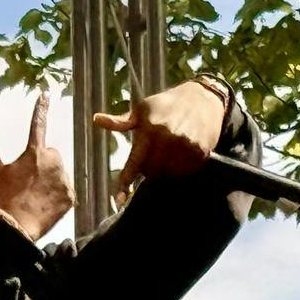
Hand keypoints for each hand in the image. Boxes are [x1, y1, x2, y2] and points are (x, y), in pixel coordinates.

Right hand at [0, 94, 73, 240]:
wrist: (15, 228)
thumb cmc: (2, 198)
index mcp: (34, 152)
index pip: (37, 124)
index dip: (41, 109)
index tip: (46, 94)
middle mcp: (54, 161)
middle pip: (51, 155)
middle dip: (43, 164)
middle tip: (27, 181)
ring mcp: (64, 179)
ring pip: (59, 173)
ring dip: (50, 180)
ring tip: (34, 195)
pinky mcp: (70, 196)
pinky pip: (66, 191)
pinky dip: (57, 196)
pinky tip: (43, 204)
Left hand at [93, 78, 224, 202]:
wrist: (203, 99)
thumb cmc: (166, 104)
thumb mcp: (142, 109)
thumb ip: (120, 122)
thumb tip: (96, 119)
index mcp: (150, 130)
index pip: (134, 162)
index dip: (125, 181)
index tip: (119, 199)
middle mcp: (168, 140)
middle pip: (150, 173)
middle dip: (147, 168)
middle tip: (152, 153)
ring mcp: (185, 147)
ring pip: (167, 174)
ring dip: (163, 169)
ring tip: (167, 151)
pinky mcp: (199, 153)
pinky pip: (183, 172)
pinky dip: (178, 168)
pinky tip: (180, 153)